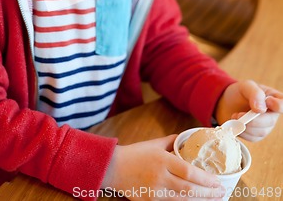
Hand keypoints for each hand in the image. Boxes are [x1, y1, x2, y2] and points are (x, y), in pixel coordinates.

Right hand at [102, 135, 223, 199]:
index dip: (206, 180)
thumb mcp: (154, 144)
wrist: (113, 168)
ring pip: (183, 200)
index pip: (189, 172)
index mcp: (162, 160)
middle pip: (189, 190)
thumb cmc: (135, 154)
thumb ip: (172, 142)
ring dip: (200, 200)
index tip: (218, 181)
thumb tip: (187, 139)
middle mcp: (160, 177)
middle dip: (208, 193)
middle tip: (221, 192)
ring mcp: (155, 192)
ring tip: (213, 199)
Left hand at [215, 80, 282, 141]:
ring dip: (245, 125)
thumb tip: (261, 109)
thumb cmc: (240, 93)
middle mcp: (273, 113)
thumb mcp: (246, 86)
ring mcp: (266, 125)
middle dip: (253, 119)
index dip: (279, 105)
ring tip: (235, 116)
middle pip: (270, 121)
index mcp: (274, 98)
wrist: (228, 103)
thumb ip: (255, 93)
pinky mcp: (257, 134)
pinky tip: (236, 123)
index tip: (268, 102)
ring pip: (261, 131)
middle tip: (238, 114)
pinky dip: (242, 132)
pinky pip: (252, 137)